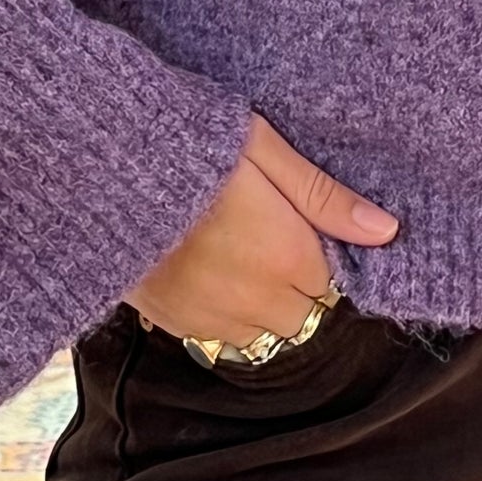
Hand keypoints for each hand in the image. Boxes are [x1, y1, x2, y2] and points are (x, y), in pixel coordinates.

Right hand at [127, 112, 399, 346]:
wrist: (95, 167)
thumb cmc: (182, 143)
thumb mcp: (260, 148)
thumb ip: (323, 196)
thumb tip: (386, 231)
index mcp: (285, 253)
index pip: (331, 277)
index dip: (314, 247)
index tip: (291, 220)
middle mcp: (253, 298)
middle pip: (302, 312)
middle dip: (293, 281)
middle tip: (263, 233)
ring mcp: (210, 317)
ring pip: (261, 333)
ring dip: (259, 303)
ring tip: (231, 252)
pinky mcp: (172, 323)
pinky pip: (217, 337)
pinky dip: (221, 314)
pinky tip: (203, 270)